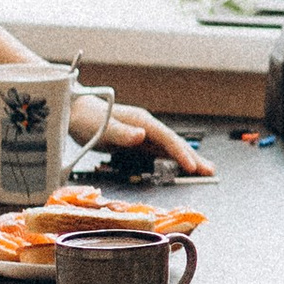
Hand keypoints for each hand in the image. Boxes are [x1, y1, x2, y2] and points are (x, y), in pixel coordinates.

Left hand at [80, 101, 198, 167]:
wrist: (73, 112)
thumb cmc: (86, 119)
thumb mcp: (101, 127)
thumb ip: (120, 133)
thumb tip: (141, 136)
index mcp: (141, 121)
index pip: (166, 138)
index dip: (180, 152)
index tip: (192, 167)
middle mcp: (145, 127)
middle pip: (174, 143)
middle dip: (192, 156)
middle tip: (210, 171)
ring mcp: (142, 134)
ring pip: (168, 148)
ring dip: (186, 159)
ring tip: (204, 170)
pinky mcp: (135, 142)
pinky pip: (158, 153)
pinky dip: (171, 160)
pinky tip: (179, 167)